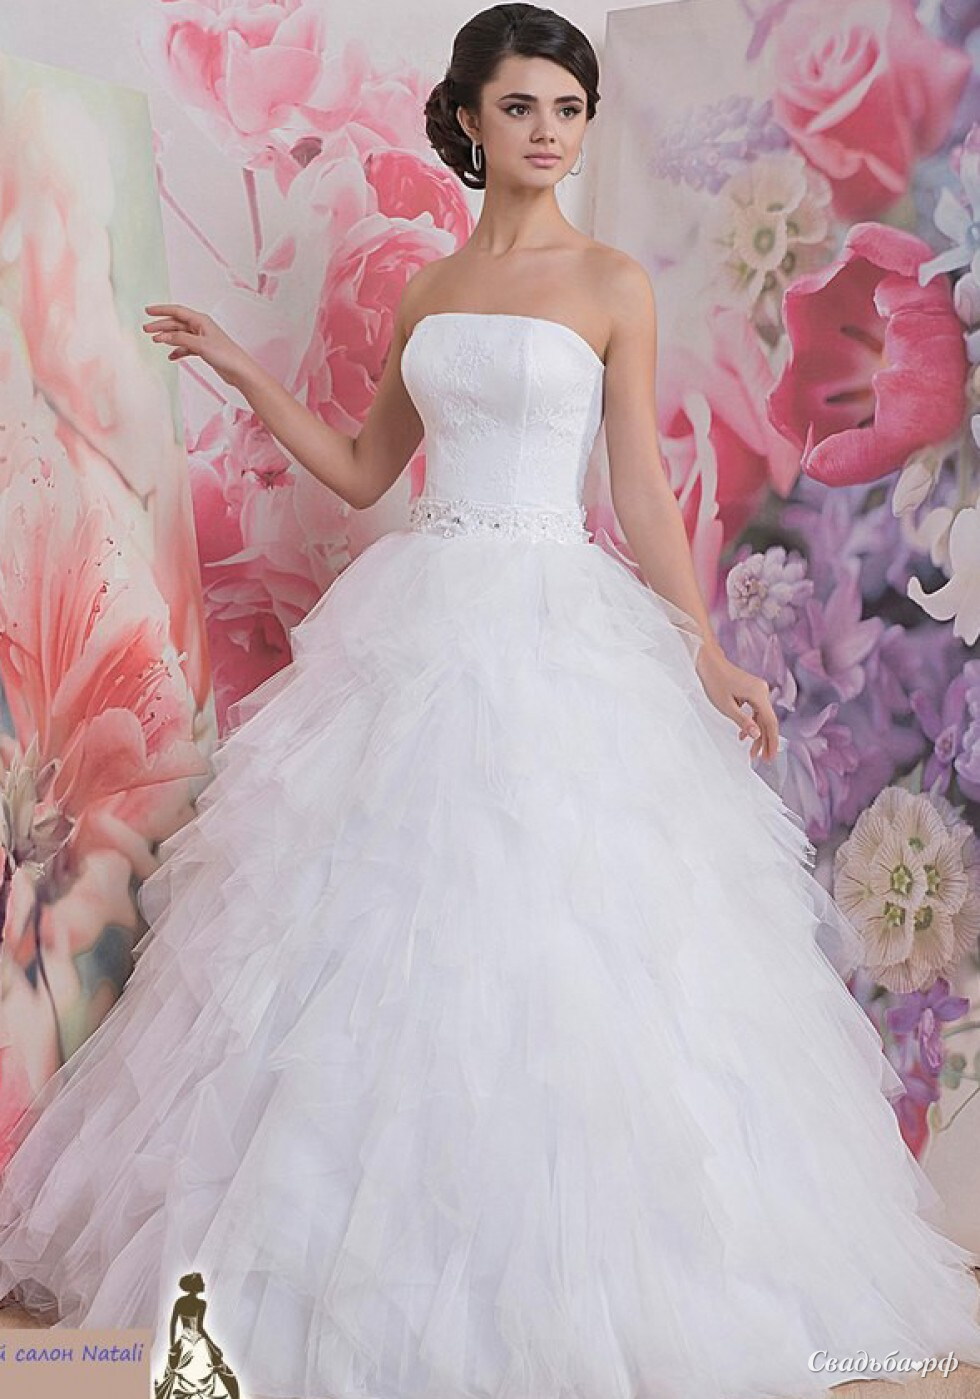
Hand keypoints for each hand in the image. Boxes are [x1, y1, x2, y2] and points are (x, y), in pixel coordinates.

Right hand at [142, 303, 253, 386]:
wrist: (240, 371)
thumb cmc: (225, 355)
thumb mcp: (200, 345)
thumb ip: (180, 339)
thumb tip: (163, 335)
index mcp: (201, 320)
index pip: (177, 311)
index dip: (161, 310)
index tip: (148, 311)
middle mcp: (201, 327)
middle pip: (176, 323)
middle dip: (161, 325)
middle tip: (146, 330)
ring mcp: (202, 339)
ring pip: (180, 335)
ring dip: (167, 338)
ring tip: (155, 341)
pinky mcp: (204, 350)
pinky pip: (186, 347)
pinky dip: (178, 351)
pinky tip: (171, 356)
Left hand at [694, 644, 778, 761]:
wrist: (709, 663)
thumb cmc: (714, 682)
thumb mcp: (726, 707)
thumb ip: (743, 721)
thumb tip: (757, 736)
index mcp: (758, 694)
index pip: (771, 722)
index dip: (772, 741)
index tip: (770, 757)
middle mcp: (762, 691)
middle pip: (768, 721)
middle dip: (765, 741)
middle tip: (763, 760)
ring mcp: (758, 690)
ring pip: (762, 717)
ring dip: (757, 734)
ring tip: (752, 753)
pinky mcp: (752, 690)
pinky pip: (756, 710)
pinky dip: (752, 723)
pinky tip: (743, 736)